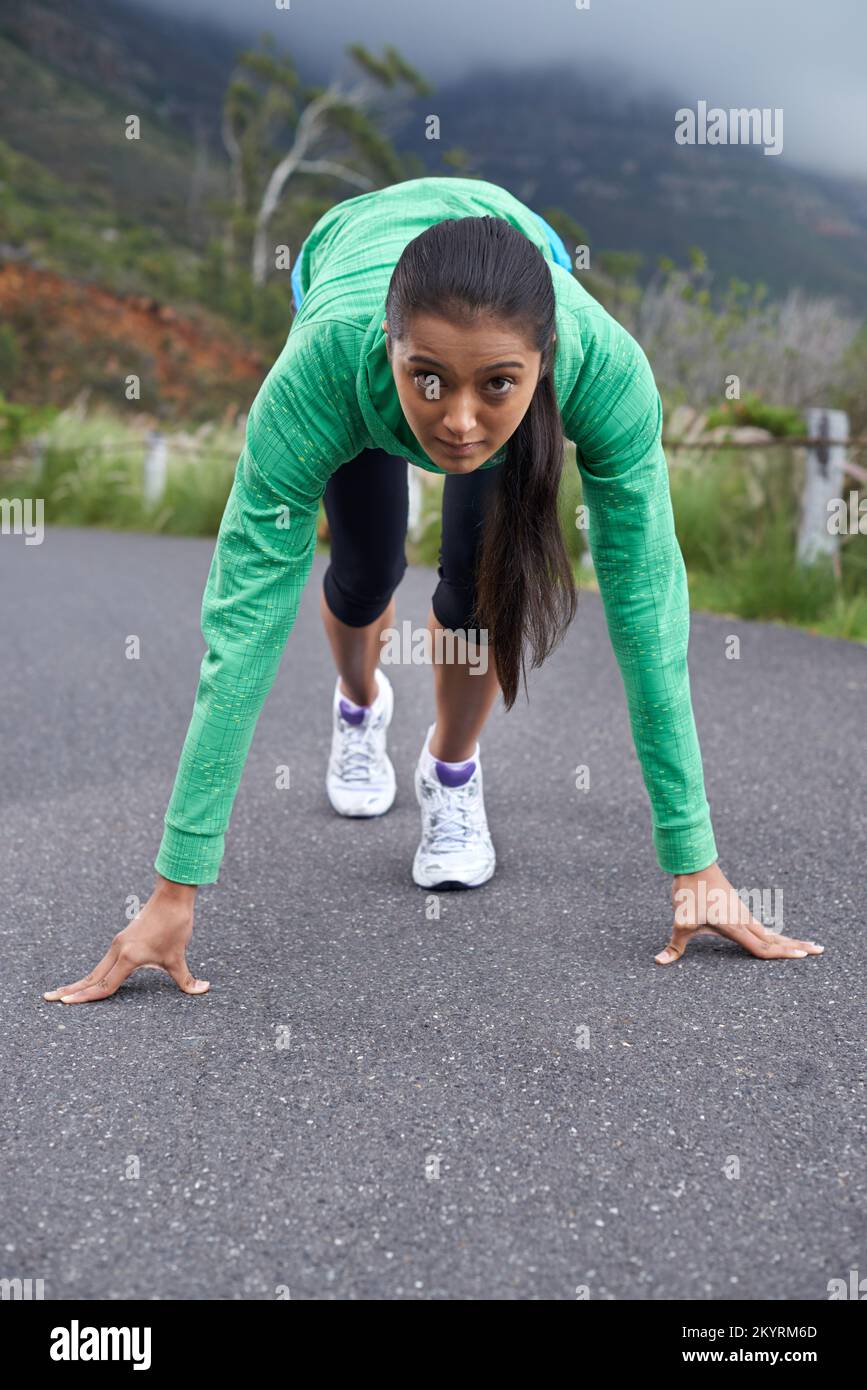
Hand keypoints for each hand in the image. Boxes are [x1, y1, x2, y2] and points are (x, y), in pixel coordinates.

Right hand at [43, 877, 208, 1003]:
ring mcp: (119, 943)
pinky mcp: (123, 939)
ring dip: (80, 981)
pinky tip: (90, 980)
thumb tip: (203, 989)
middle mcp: (118, 950)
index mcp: (129, 956)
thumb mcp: (179, 956)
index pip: (104, 984)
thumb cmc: (175, 925)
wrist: (172, 897)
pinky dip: (94, 973)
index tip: (66, 1004)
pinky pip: (105, 961)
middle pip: (91, 976)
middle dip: (70, 990)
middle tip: (48, 998)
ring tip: (63, 993)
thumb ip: (187, 979)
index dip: (86, 997)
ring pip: (96, 968)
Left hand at [655, 860, 824, 964]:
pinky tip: (775, 936)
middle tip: (820, 951)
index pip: (762, 947)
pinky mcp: (738, 908)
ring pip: (769, 931)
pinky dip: (773, 933)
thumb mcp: (680, 921)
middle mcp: (744, 920)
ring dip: (788, 939)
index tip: (803, 956)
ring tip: (806, 945)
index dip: (782, 954)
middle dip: (797, 946)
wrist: (693, 862)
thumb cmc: (688, 892)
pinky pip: (760, 925)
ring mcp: (742, 913)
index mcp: (735, 926)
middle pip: (775, 938)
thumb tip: (658, 962)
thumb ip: (674, 945)